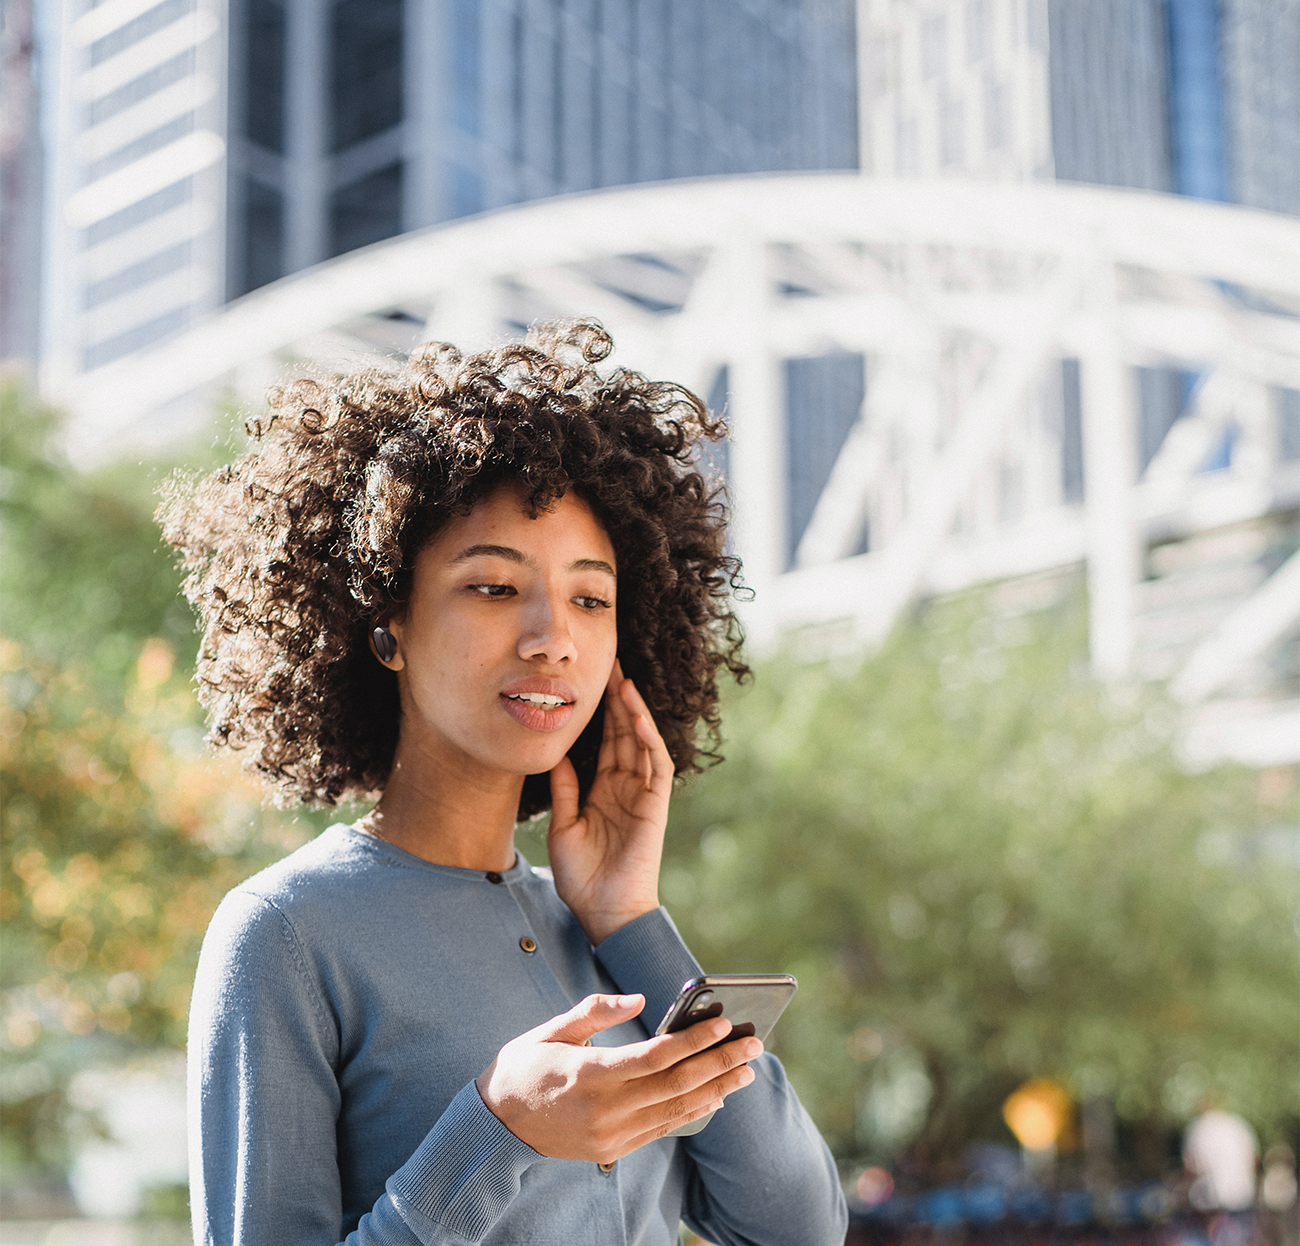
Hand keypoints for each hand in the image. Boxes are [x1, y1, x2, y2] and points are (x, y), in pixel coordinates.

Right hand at [475, 994, 761, 1162]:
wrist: (496, 1125)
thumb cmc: (524, 1067)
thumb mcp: (551, 1029)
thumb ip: (595, 1011)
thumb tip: (639, 999)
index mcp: (588, 1073)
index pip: (654, 1056)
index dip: (694, 1040)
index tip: (724, 1022)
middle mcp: (604, 1108)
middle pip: (675, 1084)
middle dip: (719, 1062)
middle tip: (753, 1044)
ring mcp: (611, 1134)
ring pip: (676, 1110)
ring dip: (716, 1089)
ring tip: (746, 1071)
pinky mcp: (614, 1148)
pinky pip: (662, 1129)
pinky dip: (693, 1111)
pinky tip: (715, 1096)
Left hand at [548, 661, 673, 944]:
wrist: (604, 912)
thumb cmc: (582, 878)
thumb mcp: (562, 827)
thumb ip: (564, 790)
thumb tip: (555, 756)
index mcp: (603, 791)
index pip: (606, 742)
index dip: (602, 713)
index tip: (590, 682)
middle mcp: (626, 787)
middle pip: (625, 734)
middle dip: (618, 700)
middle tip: (608, 664)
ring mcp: (643, 795)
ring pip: (641, 742)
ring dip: (634, 711)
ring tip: (623, 680)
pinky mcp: (655, 805)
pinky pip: (656, 765)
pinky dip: (648, 740)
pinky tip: (637, 717)